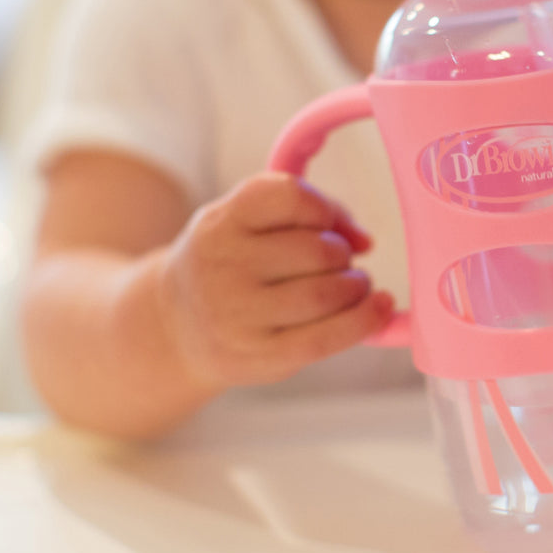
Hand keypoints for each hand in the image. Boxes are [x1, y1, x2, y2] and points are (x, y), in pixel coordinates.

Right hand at [155, 173, 393, 390]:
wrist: (174, 326)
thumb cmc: (233, 262)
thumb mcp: (247, 221)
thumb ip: (308, 211)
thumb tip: (363, 240)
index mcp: (222, 221)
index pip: (289, 195)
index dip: (323, 207)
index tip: (326, 222)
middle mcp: (223, 266)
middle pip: (315, 250)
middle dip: (342, 254)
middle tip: (341, 262)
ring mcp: (237, 316)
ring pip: (324, 295)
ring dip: (355, 287)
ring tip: (354, 285)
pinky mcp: (258, 357)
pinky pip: (324, 339)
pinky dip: (363, 321)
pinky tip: (377, 308)